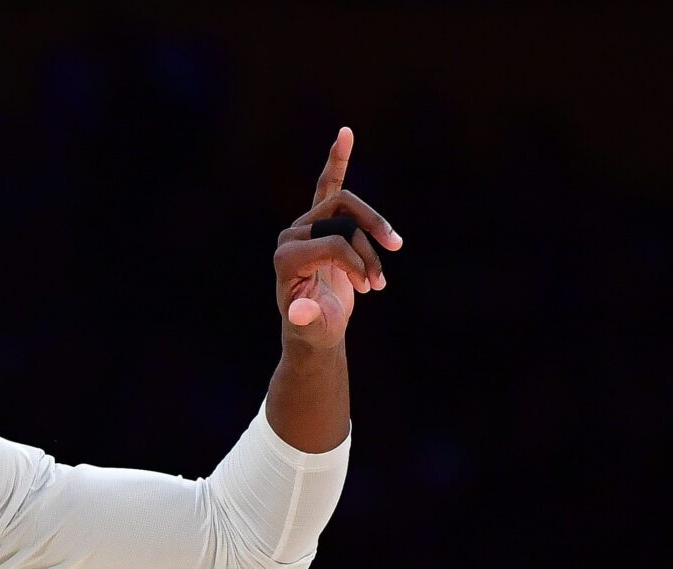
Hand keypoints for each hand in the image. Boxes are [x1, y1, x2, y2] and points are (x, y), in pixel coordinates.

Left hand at [273, 126, 401, 348]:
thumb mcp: (312, 327)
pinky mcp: (319, 223)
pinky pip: (328, 184)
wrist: (314, 328)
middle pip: (343, 219)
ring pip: (351, 209)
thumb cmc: (314, 329)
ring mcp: (305, 225)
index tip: (368, 288)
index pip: (334, 241)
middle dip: (368, 248)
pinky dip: (338, 160)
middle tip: (380, 281)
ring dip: (374, 231)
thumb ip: (306, 319)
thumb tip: (300, 312)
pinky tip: (345, 133)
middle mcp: (290, 234)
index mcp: (286, 255)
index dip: (357, 263)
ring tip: (386, 264)